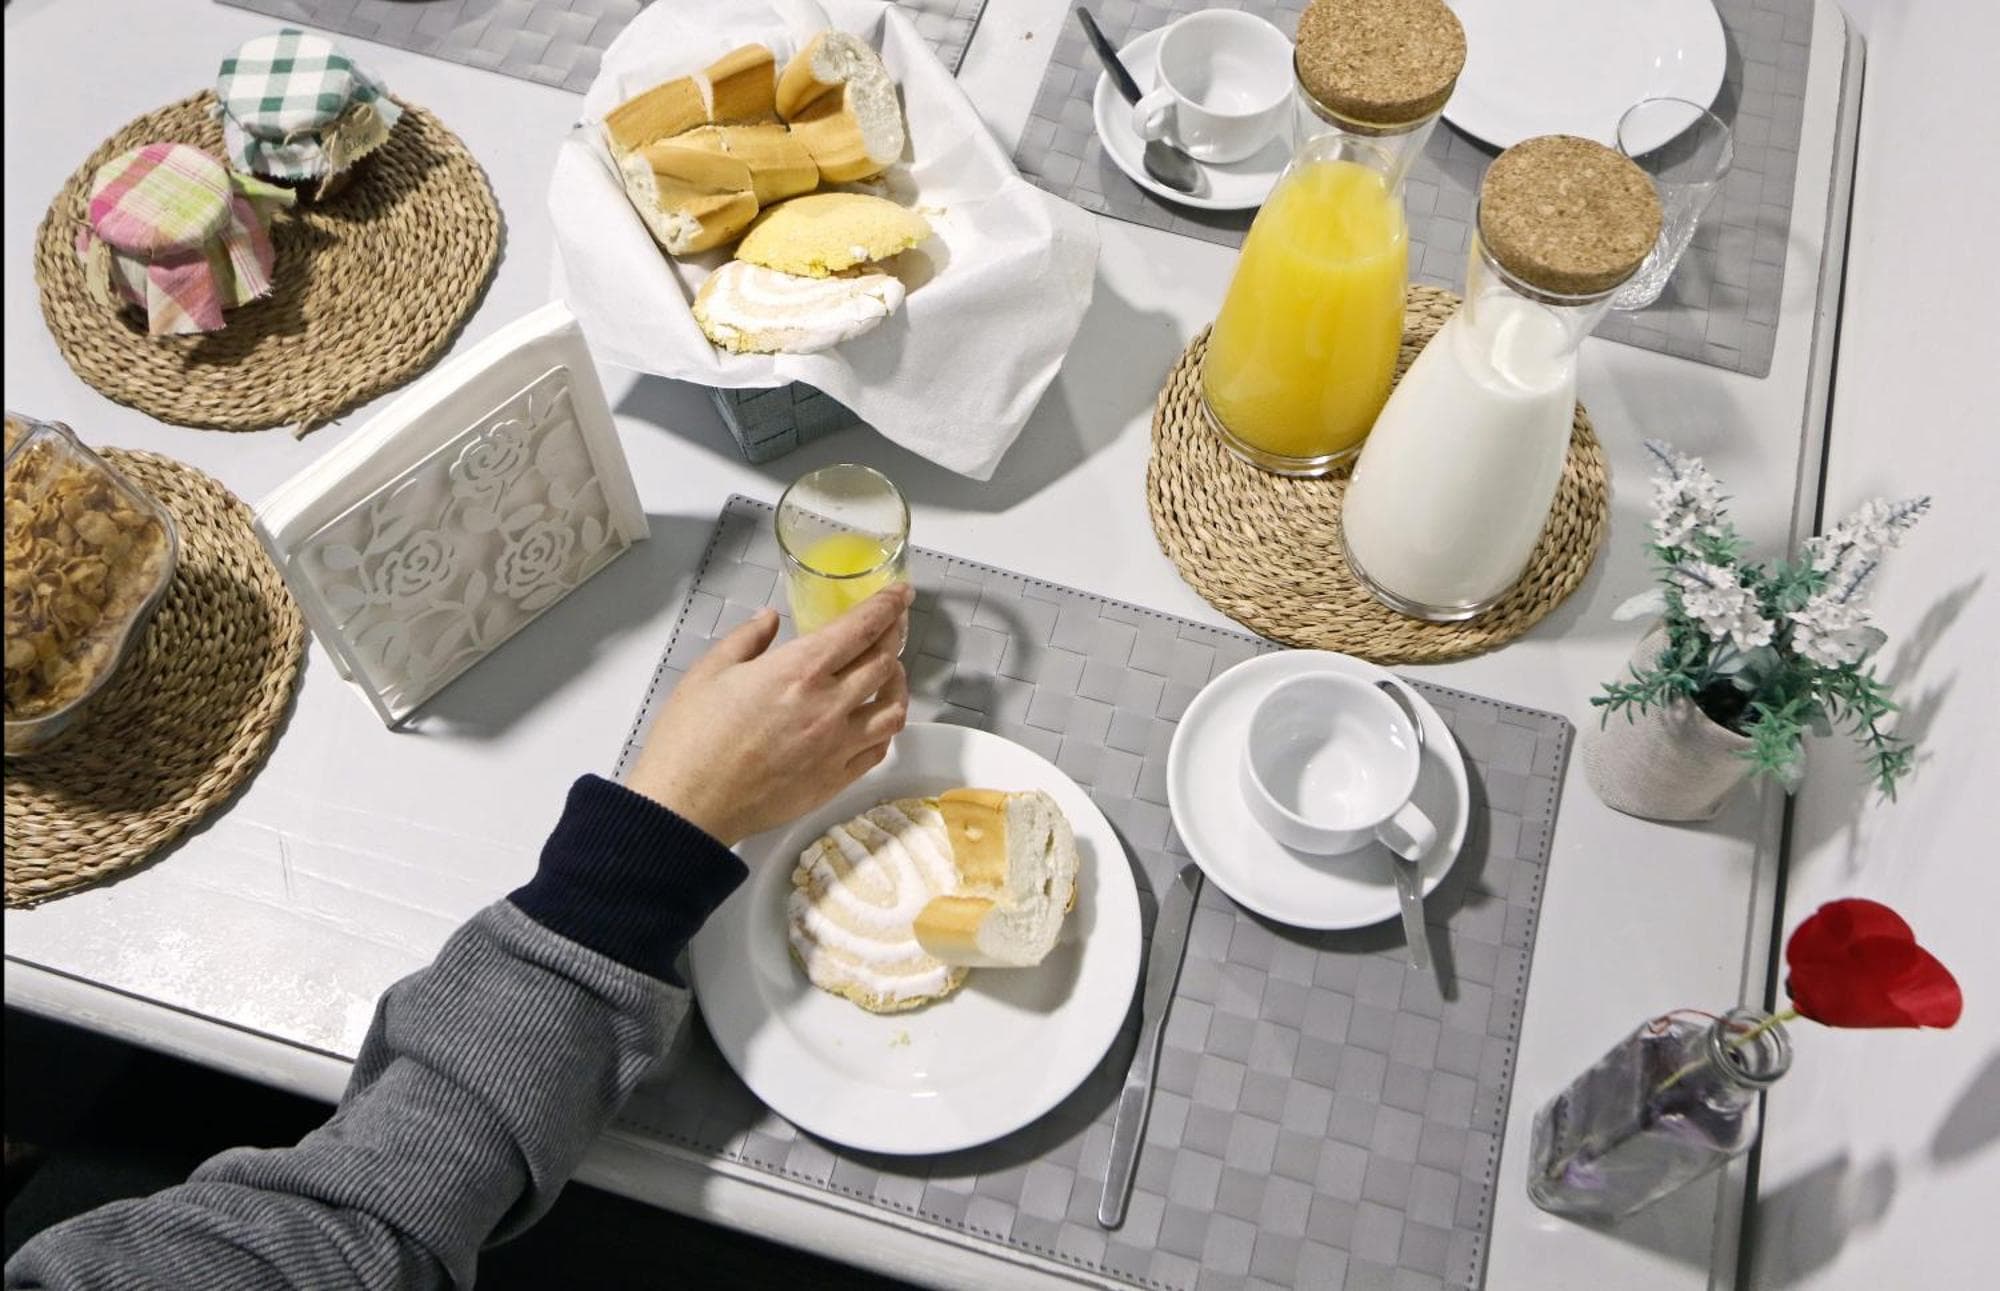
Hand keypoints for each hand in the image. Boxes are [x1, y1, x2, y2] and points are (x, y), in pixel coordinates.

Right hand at [627, 582, 914, 845]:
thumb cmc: (691, 738)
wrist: (689, 805)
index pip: (861, 628)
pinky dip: (884, 727)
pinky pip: (879, 748)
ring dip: (897, 684)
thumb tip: (769, 619)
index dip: (887, 606)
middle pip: (885, 662)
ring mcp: (837, 746)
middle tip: (892, 625)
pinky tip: (874, 718)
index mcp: (798, 670)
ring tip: (887, 674)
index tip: (899, 593)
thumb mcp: (710, 671)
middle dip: (894, 636)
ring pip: (894, 709)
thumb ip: (747, 638)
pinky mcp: (836, 779)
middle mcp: (828, 706)